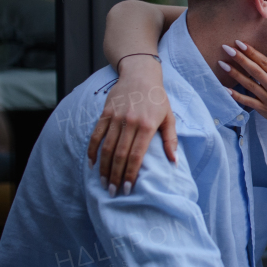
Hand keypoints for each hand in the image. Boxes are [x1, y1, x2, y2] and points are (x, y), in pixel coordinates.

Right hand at [87, 56, 175, 192]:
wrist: (140, 75)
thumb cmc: (157, 98)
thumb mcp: (169, 117)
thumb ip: (171, 140)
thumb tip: (174, 162)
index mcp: (148, 126)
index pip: (137, 155)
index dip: (130, 173)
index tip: (127, 188)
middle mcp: (131, 122)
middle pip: (119, 155)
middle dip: (115, 176)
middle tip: (113, 192)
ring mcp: (116, 118)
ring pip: (106, 147)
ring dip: (103, 167)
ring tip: (103, 183)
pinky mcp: (105, 113)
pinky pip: (96, 135)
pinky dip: (92, 150)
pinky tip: (91, 164)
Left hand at [221, 39, 266, 137]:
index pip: (264, 61)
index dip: (251, 51)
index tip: (240, 43)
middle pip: (253, 70)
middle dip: (239, 58)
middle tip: (226, 48)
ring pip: (248, 84)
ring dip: (234, 74)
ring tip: (222, 64)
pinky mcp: (263, 109)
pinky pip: (247, 101)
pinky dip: (236, 96)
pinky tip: (225, 89)